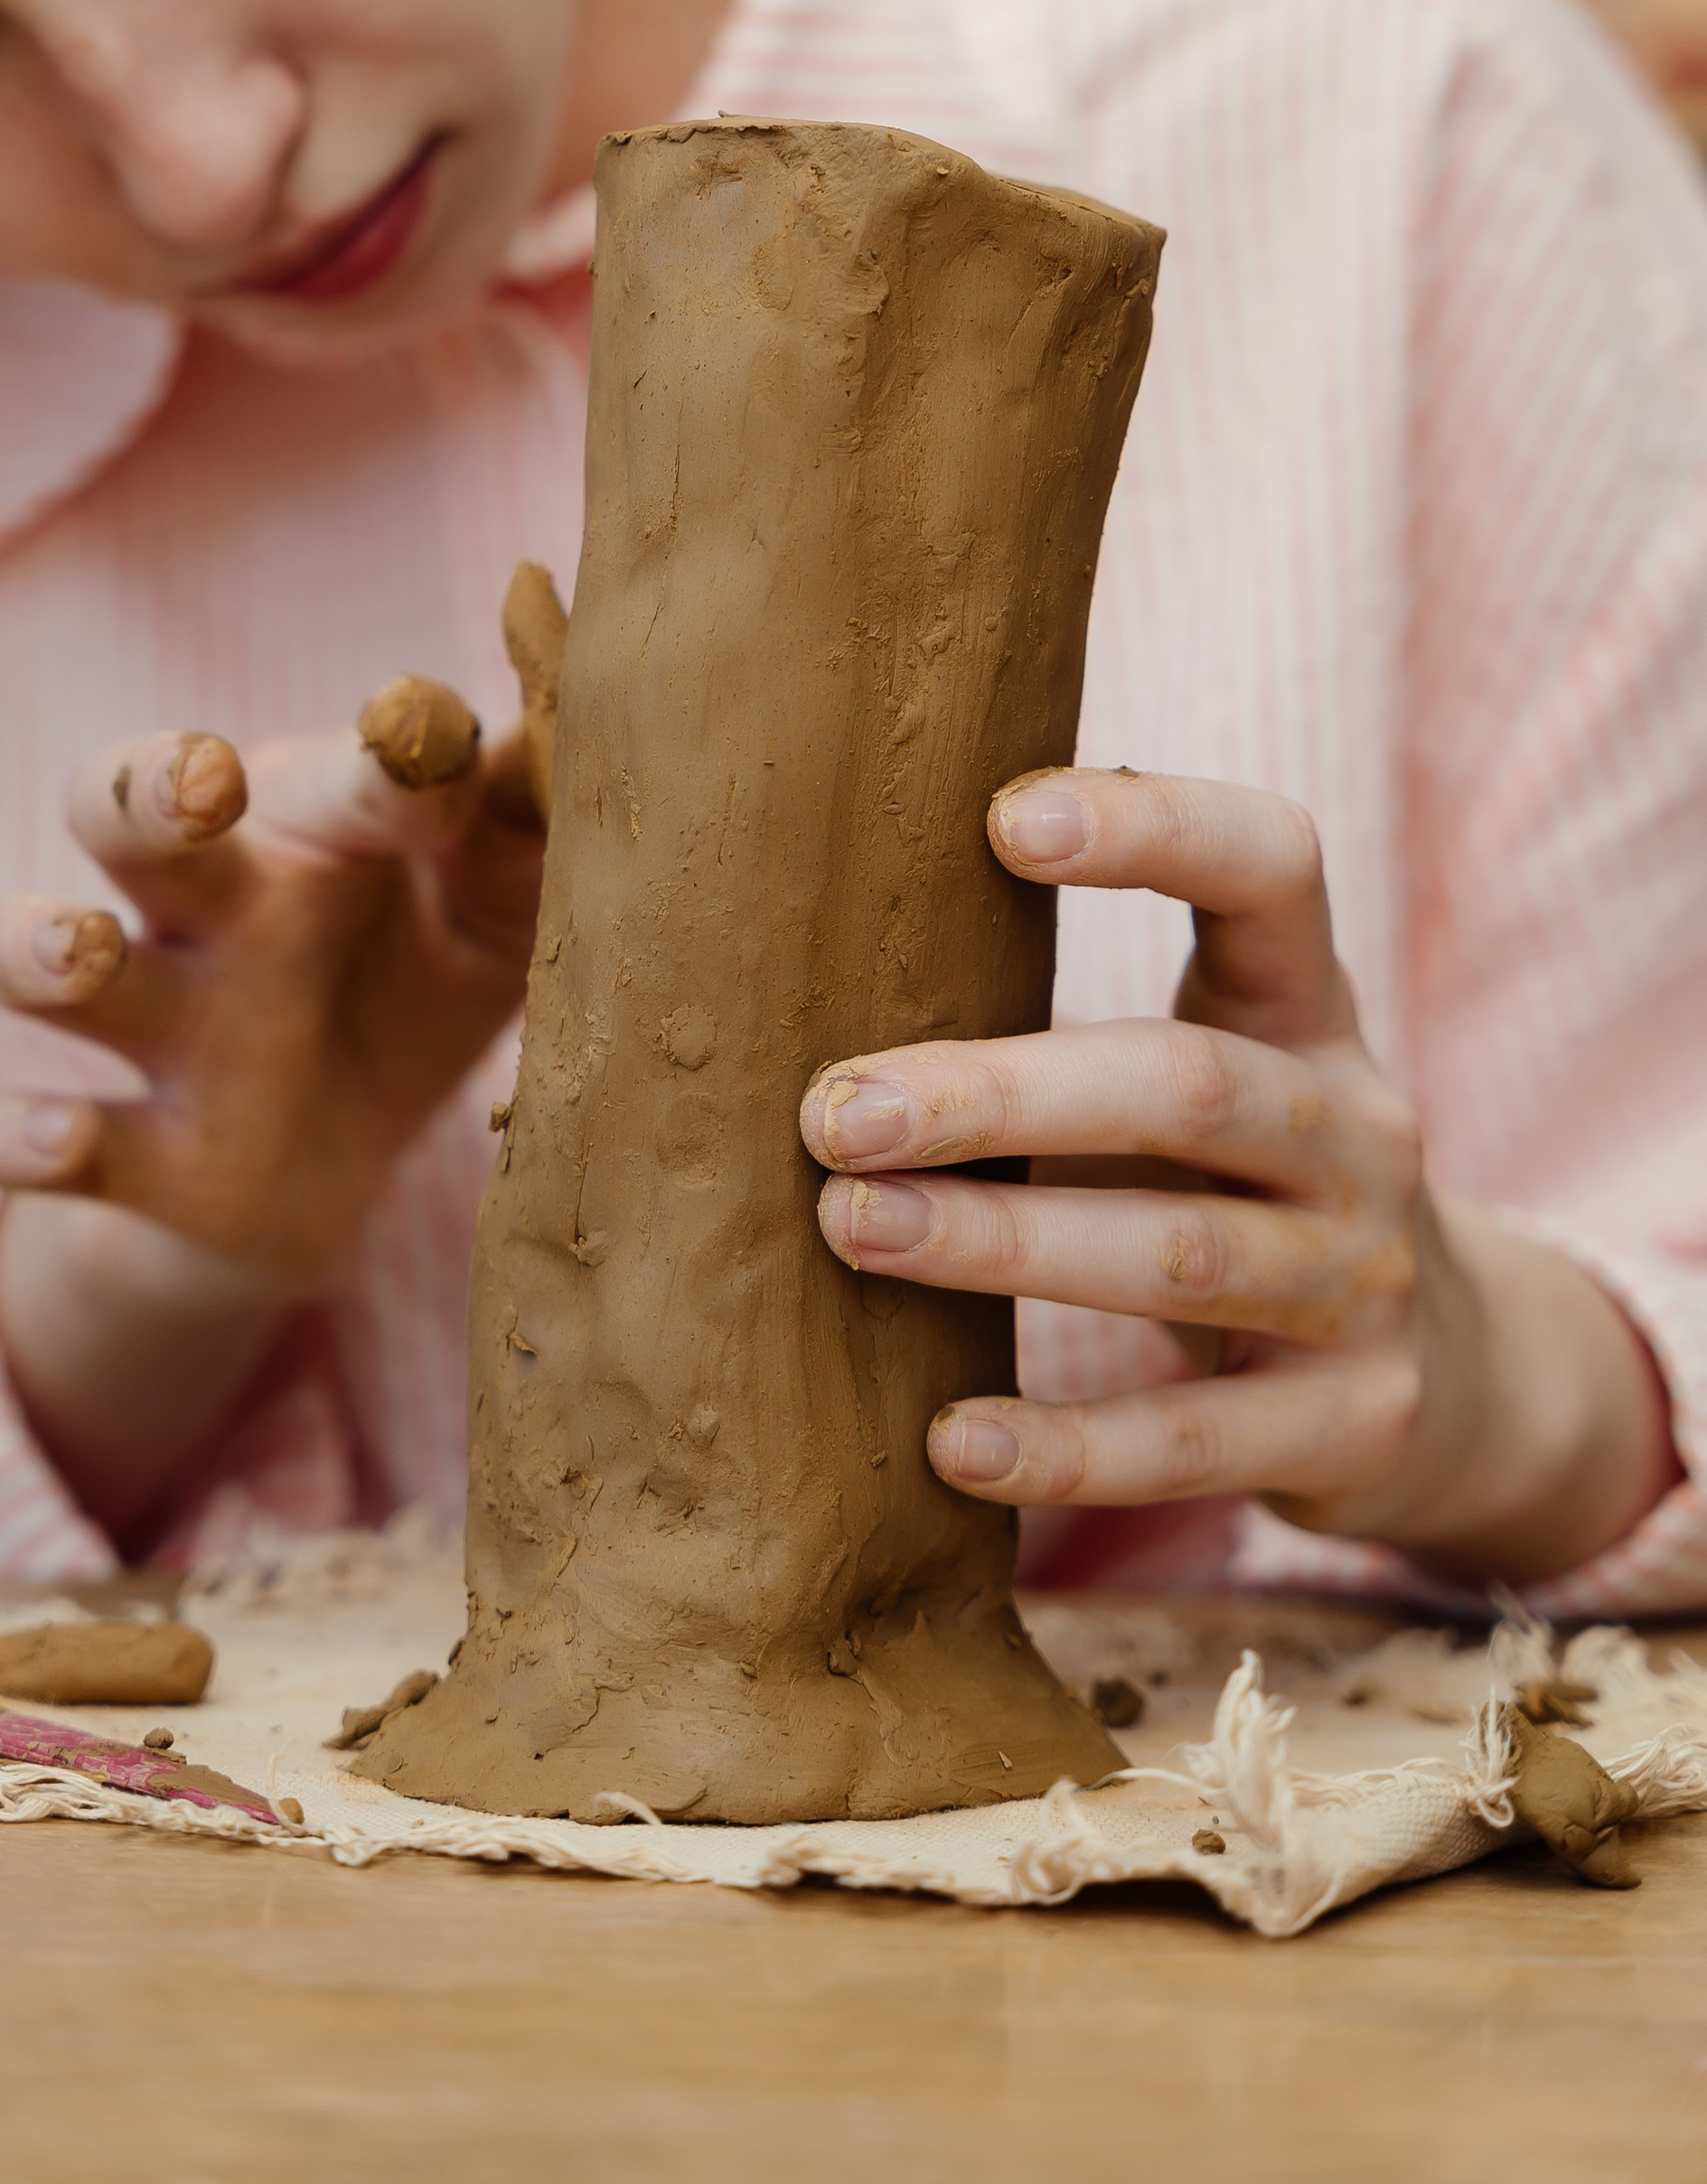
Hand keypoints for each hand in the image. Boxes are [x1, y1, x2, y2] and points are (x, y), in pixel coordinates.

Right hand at [0, 698, 542, 1288]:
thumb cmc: (429, 973)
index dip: (391, 756)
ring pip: (44, 956)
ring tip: (83, 951)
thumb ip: (528, 825)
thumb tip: (584, 712)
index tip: (435, 740)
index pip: (338, 773)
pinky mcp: (134, 1157)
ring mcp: (163, 1027)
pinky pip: (30, 1140)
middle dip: (148, 785)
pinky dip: (26, 1139)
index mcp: (316, 831)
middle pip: (125, 806)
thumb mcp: (502, 903)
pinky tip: (57, 1139)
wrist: (351, 1158)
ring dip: (42, 944)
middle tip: (203, 781)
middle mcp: (216, 908)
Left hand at [799, 768, 1676, 1584]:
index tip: (1001, 819)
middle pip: (1186, 1084)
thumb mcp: (1204, 1077)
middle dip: (1000, 1096)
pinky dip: (1070, 1447)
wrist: (1457, 1377)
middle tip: (836, 1113)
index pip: (1272, 869)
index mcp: (1308, 1009)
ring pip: (1179, 1255)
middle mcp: (1358, 1129)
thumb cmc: (1244, 1181)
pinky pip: (1197, 1438)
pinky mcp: (1357, 1422)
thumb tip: (809, 987)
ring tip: (851, 1229)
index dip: (1155, 826)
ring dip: (1003, 1243)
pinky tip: (948, 1441)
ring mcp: (1368, 1280)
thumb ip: (1069, 1023)